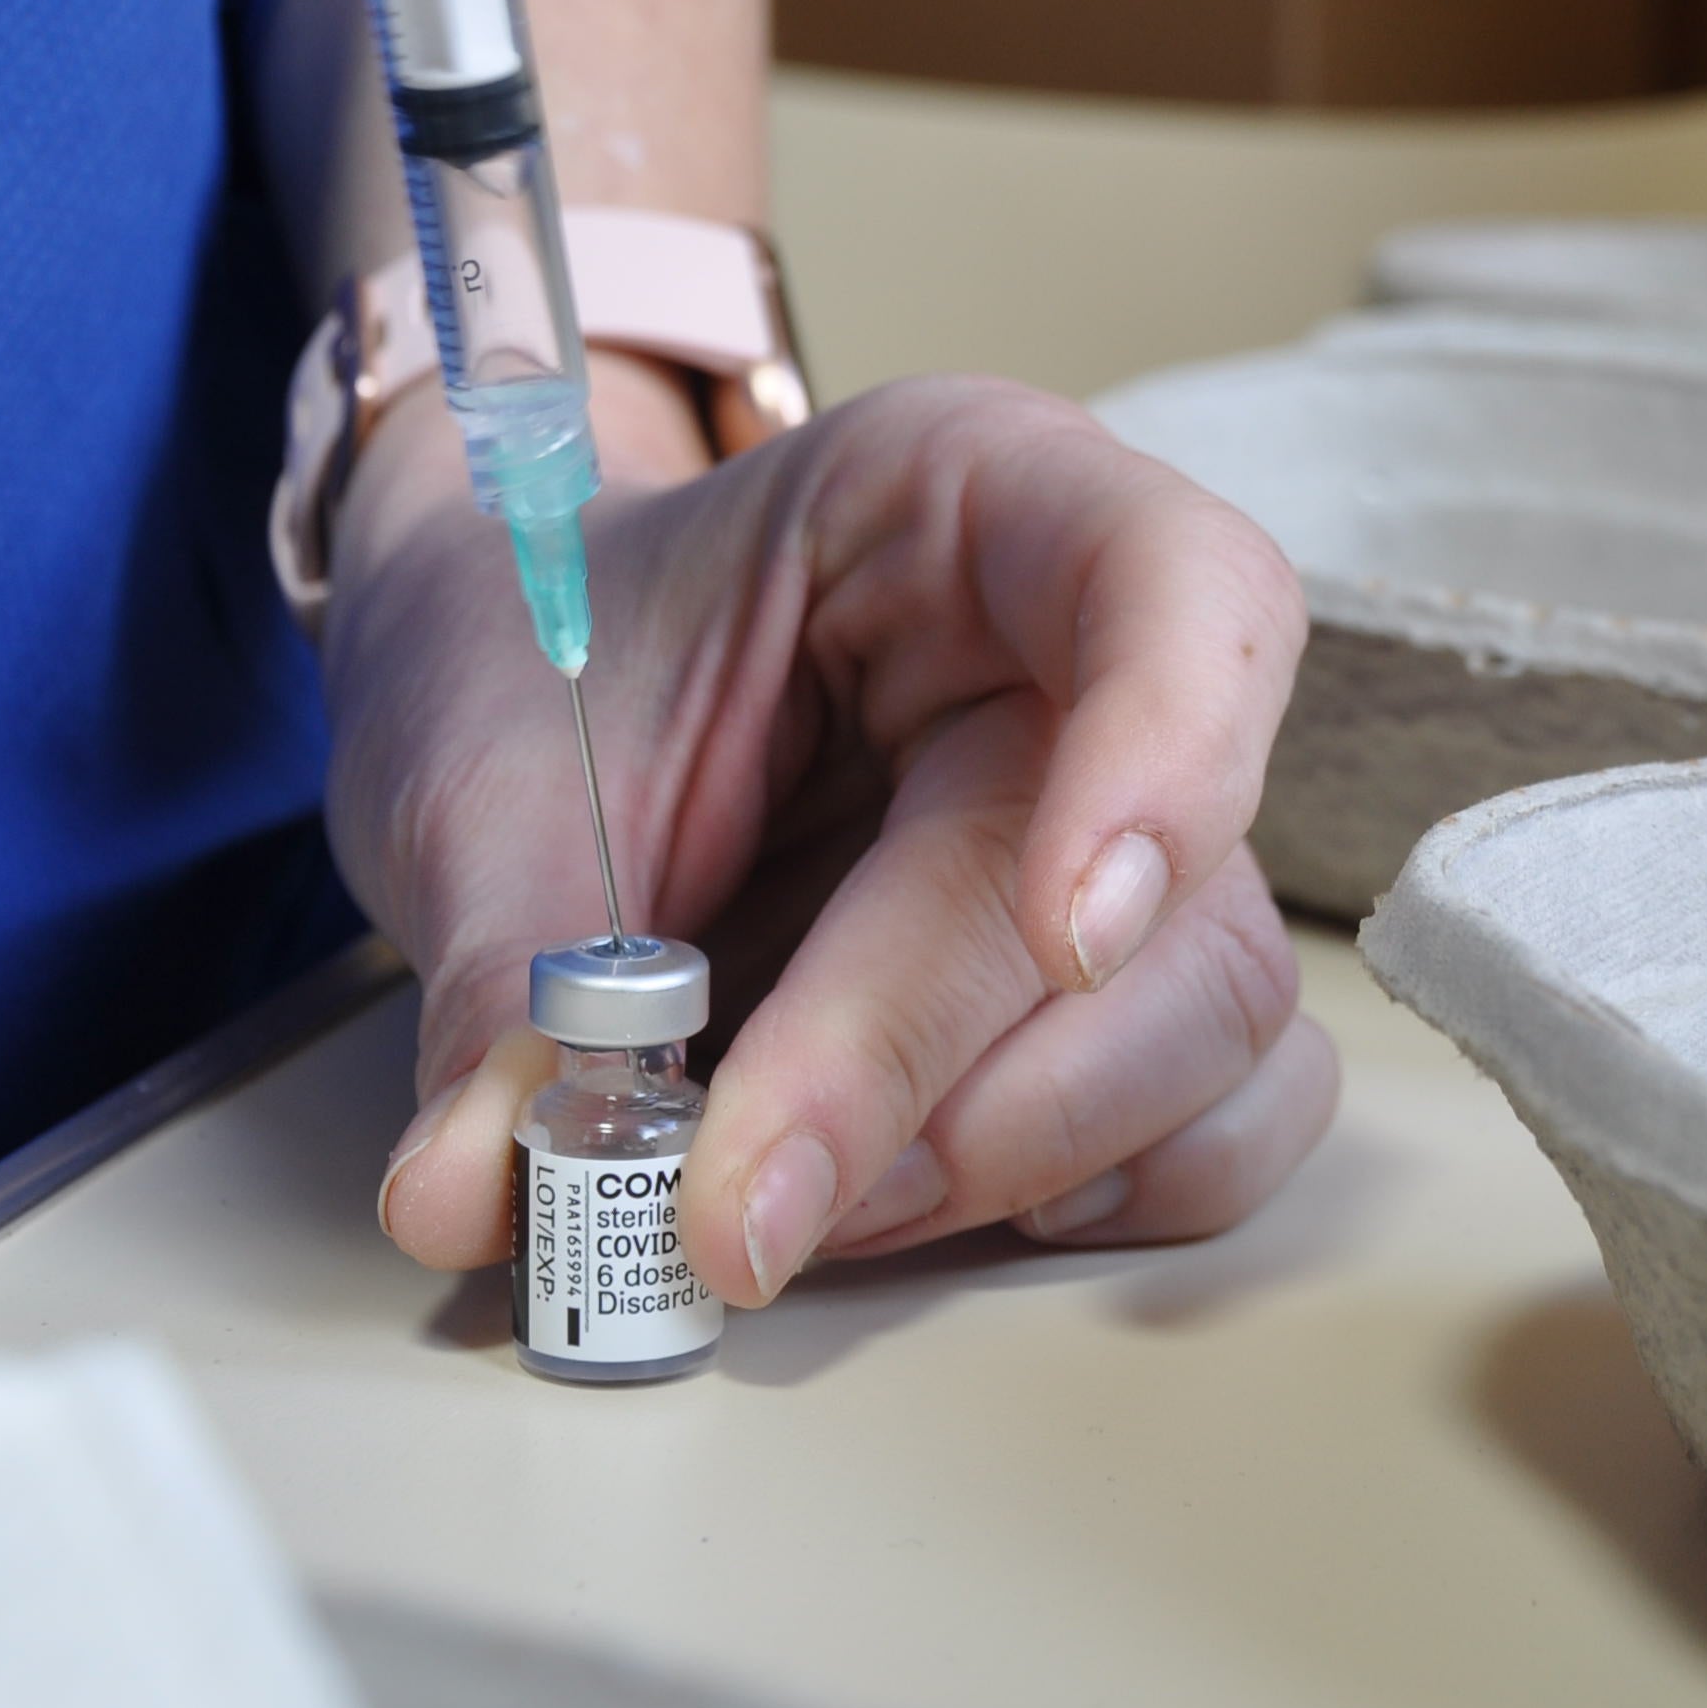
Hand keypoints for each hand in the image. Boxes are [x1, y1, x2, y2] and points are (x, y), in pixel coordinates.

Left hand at [331, 370, 1337, 1305]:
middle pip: (1168, 887)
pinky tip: (923, 1201)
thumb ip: (504, 980)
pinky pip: (1225, 1122)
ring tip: (783, 1205)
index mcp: (972, 500)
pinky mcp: (1140, 994)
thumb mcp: (484, 771)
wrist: (523, 691)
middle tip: (740, 1208)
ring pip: (1214, 1023)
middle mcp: (1095, 664)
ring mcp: (1151, 839)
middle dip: (942, 1074)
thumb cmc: (544, 658)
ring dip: (1005, 1156)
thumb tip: (481, 1192)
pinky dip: (1093, 1198)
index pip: (1178, 585)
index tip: (1069, 937)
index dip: (1168, 756)